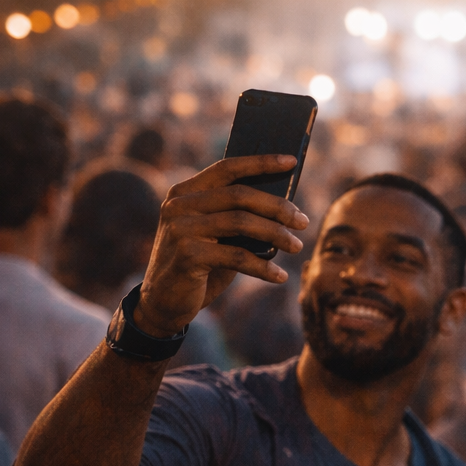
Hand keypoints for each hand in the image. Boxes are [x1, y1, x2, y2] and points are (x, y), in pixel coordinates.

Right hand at [135, 155, 309, 336]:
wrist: (163, 303)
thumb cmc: (198, 265)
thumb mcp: (214, 235)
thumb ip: (236, 217)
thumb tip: (284, 207)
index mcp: (185, 192)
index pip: (226, 168)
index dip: (260, 163)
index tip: (290, 162)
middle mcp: (179, 205)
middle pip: (239, 195)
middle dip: (277, 207)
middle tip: (302, 221)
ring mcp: (180, 229)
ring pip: (241, 222)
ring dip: (276, 234)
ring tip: (296, 246)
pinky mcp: (186, 255)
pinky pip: (237, 256)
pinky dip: (263, 267)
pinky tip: (280, 276)